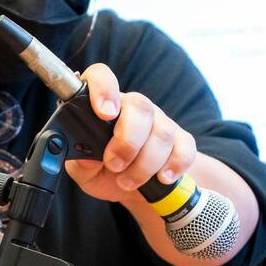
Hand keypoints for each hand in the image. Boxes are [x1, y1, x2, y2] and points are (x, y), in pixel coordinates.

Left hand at [62, 64, 196, 205]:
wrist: (131, 188)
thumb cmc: (102, 170)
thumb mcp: (83, 169)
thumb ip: (80, 161)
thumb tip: (87, 156)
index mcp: (103, 105)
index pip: (101, 77)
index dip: (104, 89)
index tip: (105, 113)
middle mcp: (132, 107)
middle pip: (140, 107)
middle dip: (128, 142)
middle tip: (114, 165)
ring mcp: (159, 120)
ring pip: (162, 133)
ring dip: (145, 165)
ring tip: (128, 182)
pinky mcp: (180, 139)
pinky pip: (184, 148)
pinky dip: (174, 166)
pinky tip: (162, 178)